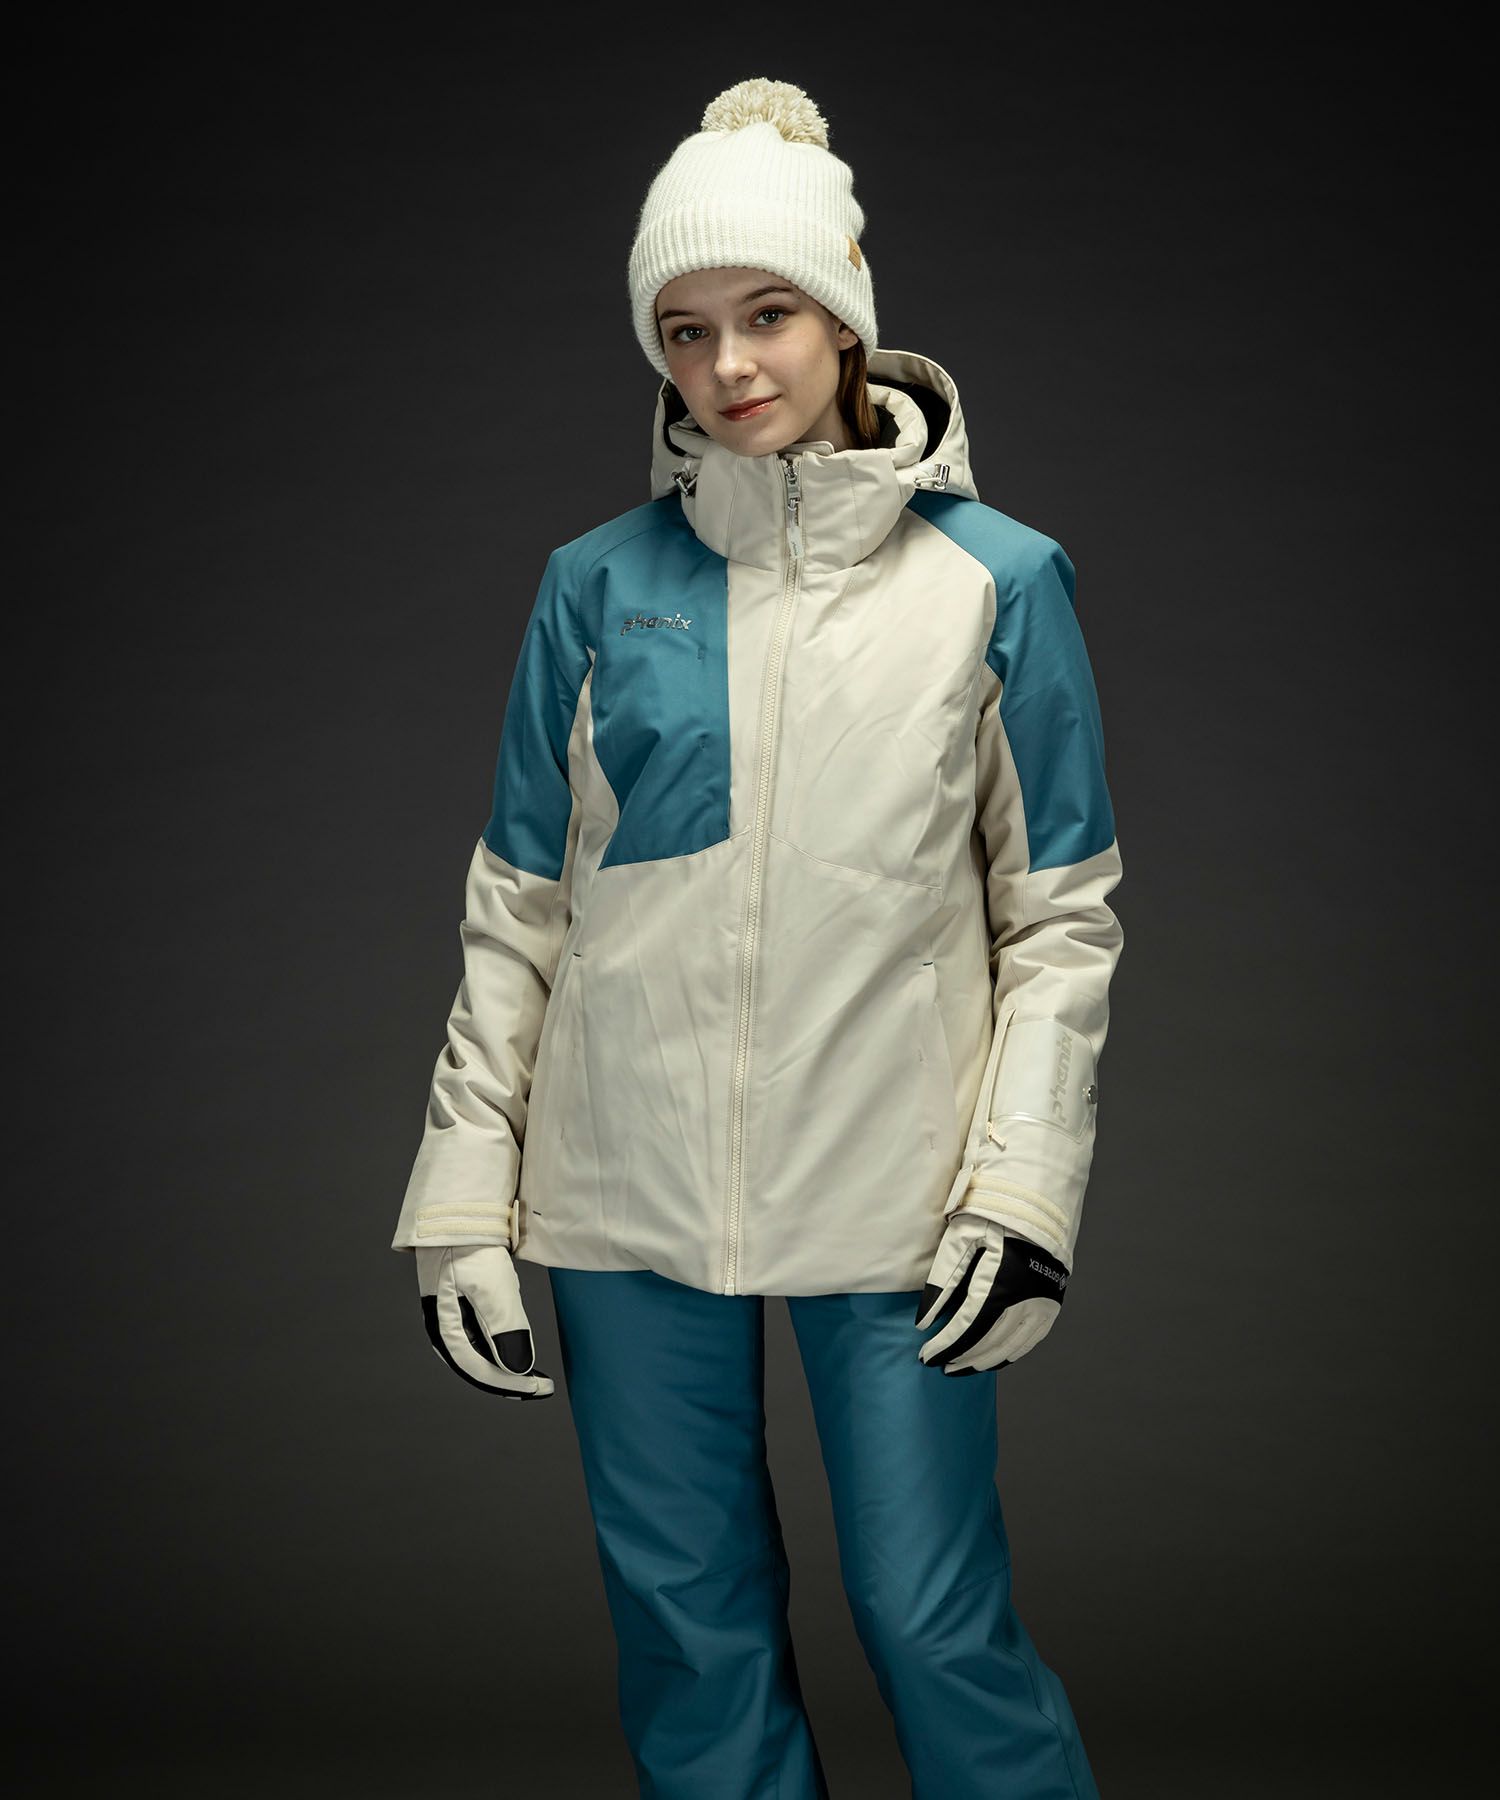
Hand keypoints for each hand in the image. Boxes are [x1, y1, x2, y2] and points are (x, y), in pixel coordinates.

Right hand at [414, 1245, 555, 1399]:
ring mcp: (452, 1315)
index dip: (510, 1384)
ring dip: (505, 1364)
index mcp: (445, 1329)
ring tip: (533, 1372)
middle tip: (540, 1387)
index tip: (540, 1389)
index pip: (479, 1370)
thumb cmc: (471, 1248)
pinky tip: (516, 1344)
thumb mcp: (492, 1288)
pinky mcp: (461, 1303)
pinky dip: (500, 1344)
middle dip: (508, 1380)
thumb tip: (517, 1370)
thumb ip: (504, 1330)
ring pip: (479, 1352)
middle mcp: (445, 1327)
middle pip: (477, 1366)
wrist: (457, 1213)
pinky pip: (481, 1334)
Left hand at [915, 1215, 1068, 1374]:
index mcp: (1001, 1279)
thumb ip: (942, 1281)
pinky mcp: (1052, 1301)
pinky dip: (1010, 1353)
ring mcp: (1043, 1302)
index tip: (926, 1357)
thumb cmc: (994, 1213)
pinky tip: (994, 1358)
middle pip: (990, 1342)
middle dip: (962, 1358)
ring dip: (985, 1361)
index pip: (968, 1326)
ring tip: (962, 1367)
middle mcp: (1027, 1296)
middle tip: (941, 1366)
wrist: (1037, 1200)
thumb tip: (924, 1322)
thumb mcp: (961, 1238)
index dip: (946, 1345)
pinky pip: (1032, 1339)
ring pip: (1012, 1346)